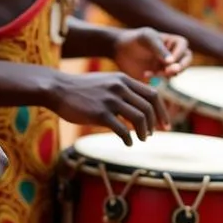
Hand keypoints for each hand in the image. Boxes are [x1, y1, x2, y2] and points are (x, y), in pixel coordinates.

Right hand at [49, 71, 167, 142]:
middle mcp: (120, 87)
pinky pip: (122, 129)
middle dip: (155, 123)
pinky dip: (128, 139)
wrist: (58, 89)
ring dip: (144, 132)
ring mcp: (110, 100)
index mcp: (123, 79)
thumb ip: (123, 90)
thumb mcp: (107, 82)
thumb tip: (140, 106)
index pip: (153, 94)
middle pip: (148, 107)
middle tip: (154, 134)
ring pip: (138, 118)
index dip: (162, 110)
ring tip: (142, 139)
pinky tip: (127, 143)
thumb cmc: (82, 89)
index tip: (164, 124)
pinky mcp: (100, 113)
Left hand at [114, 27, 192, 80]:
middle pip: (185, 61)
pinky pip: (164, 81)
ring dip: (167, 75)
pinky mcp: (158, 76)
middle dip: (179, 67)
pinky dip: (157, 79)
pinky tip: (145, 74)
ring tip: (153, 73)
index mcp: (172, 41)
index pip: (184, 48)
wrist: (119, 49)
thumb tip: (172, 62)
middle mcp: (172, 54)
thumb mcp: (147, 38)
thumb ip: (159, 49)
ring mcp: (166, 66)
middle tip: (169, 72)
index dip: (179, 55)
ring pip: (175, 73)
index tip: (169, 62)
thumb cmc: (134, 39)